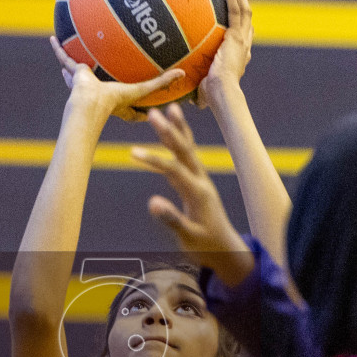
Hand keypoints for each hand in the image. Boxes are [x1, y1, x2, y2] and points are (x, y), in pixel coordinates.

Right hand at [50, 36, 183, 122]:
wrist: (89, 103)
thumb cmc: (115, 100)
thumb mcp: (142, 90)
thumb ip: (162, 83)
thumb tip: (182, 74)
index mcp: (115, 97)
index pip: (127, 100)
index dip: (134, 100)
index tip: (141, 97)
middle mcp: (99, 89)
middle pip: (100, 80)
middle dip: (100, 76)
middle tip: (103, 66)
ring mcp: (84, 82)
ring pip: (78, 69)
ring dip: (75, 62)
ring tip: (74, 50)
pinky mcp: (73, 74)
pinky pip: (65, 58)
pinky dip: (59, 49)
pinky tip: (53, 38)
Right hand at [132, 105, 246, 267]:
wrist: (225, 248)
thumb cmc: (206, 246)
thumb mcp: (188, 238)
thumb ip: (172, 220)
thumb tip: (153, 202)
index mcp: (198, 194)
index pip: (173, 170)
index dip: (153, 160)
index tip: (131, 152)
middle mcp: (201, 181)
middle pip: (184, 151)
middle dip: (168, 132)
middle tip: (153, 113)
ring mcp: (201, 179)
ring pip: (188, 149)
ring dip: (178, 129)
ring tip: (170, 108)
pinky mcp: (198, 181)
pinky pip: (189, 155)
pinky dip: (181, 140)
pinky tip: (174, 128)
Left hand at [196, 0, 252, 105]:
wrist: (221, 92)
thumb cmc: (212, 96)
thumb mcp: (204, 90)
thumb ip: (198, 91)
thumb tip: (188, 100)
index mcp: (239, 57)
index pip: (244, 37)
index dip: (242, 25)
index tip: (236, 15)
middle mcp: (244, 46)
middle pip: (246, 19)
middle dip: (241, 1)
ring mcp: (242, 39)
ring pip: (244, 10)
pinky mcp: (237, 35)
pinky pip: (236, 9)